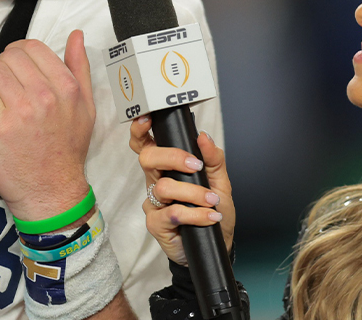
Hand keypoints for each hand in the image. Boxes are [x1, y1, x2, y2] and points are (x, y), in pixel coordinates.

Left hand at [0, 30, 94, 221]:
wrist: (50, 190)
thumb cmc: (66, 150)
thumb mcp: (86, 107)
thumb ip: (80, 68)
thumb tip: (76, 36)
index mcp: (66, 87)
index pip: (33, 46)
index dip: (20, 52)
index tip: (17, 64)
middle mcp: (44, 96)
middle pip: (10, 56)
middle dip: (5, 64)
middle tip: (6, 81)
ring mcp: (20, 111)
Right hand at [130, 116, 233, 265]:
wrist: (218, 243)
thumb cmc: (214, 209)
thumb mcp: (221, 182)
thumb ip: (213, 158)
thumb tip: (203, 136)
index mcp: (167, 167)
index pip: (146, 144)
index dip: (140, 130)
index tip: (147, 118)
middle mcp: (156, 181)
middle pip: (148, 158)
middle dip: (172, 157)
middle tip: (194, 165)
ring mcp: (154, 203)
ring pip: (163, 188)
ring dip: (193, 193)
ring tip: (213, 201)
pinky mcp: (156, 224)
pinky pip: (172, 213)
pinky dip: (195, 214)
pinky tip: (209, 218)